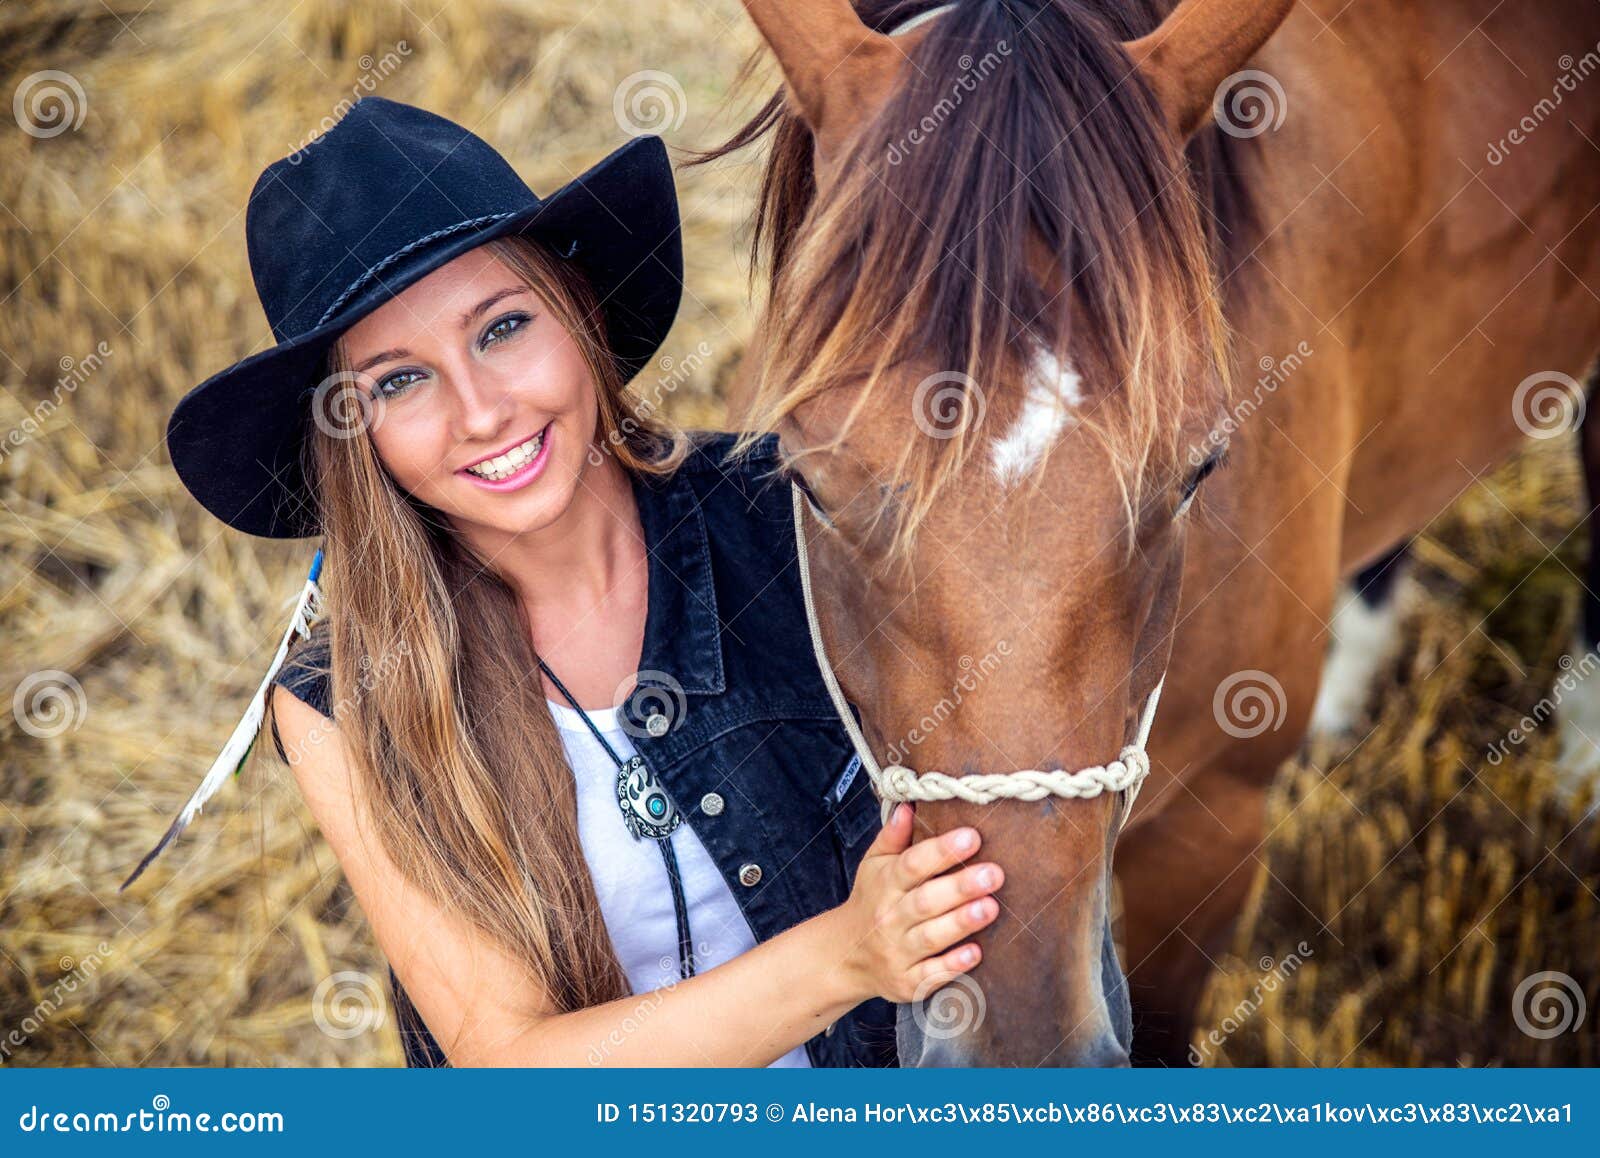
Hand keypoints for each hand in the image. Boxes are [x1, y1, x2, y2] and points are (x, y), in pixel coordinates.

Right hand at [830, 803, 1002, 1003]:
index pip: (912, 865)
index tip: (971, 837)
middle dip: (960, 887)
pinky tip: (976, 953)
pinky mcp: (907, 981)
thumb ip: (893, 836)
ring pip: (931, 937)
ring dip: (961, 922)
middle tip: (994, 873)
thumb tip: (911, 804)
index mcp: (886, 884)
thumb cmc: (870, 901)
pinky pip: (930, 974)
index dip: (941, 851)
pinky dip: (952, 965)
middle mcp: (890, 917)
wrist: (845, 955)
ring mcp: (898, 951)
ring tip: (991, 907)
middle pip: (926, 901)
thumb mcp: (874, 864)